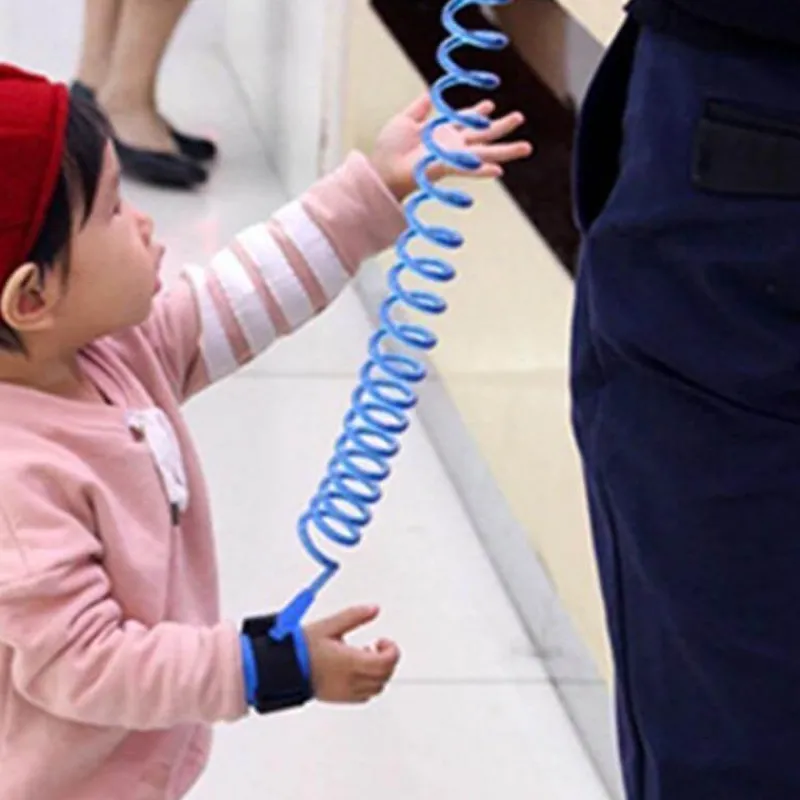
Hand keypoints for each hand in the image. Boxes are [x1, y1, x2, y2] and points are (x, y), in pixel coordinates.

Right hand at [304, 605, 400, 703]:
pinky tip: (356, 668)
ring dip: (379, 672)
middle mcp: (350, 680)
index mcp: (349, 662)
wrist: (281, 670)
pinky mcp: (338, 698)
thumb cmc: (300, 648)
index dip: (391, 650)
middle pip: (384, 676)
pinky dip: (369, 683)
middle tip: (377, 645)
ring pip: (377, 688)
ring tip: (364, 655)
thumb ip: (354, 616)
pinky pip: (364, 696)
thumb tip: (374, 609)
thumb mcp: (328, 625)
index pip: (385, 662)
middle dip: (387, 660)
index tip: (383, 640)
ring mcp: (345, 692)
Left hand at [370, 92, 532, 200]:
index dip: (478, 111)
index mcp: (443, 132)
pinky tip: (499, 171)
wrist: (382, 170)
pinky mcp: (446, 168)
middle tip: (520, 117)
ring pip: (485, 152)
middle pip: (483, 135)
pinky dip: (483, 170)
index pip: (466, 120)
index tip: (491, 105)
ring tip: (527, 148)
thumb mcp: (404, 120)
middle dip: (502, 126)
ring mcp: (452, 157)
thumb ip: (420, 108)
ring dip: (506, 150)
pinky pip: (469, 168)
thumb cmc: (389, 149)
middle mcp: (452, 145)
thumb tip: (430, 93)